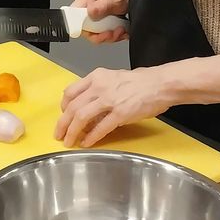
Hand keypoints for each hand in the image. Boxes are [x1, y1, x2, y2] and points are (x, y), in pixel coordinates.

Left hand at [54, 66, 170, 147]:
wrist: (160, 84)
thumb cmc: (140, 82)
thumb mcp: (113, 78)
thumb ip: (98, 88)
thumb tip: (87, 104)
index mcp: (96, 77)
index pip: (70, 91)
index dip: (63, 107)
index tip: (63, 116)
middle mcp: (99, 86)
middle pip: (72, 107)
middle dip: (62, 123)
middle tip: (59, 134)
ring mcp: (109, 100)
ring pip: (81, 117)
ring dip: (72, 132)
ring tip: (69, 142)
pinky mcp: (120, 113)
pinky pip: (100, 128)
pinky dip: (91, 137)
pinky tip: (87, 143)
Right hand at [72, 0, 129, 43]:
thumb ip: (103, 6)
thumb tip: (90, 12)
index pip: (72, 14)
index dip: (78, 25)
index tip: (91, 31)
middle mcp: (88, 8)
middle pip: (84, 29)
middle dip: (100, 35)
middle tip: (111, 32)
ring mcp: (94, 18)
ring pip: (94, 35)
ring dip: (109, 37)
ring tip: (120, 30)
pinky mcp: (101, 26)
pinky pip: (102, 36)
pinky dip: (113, 37)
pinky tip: (121, 31)